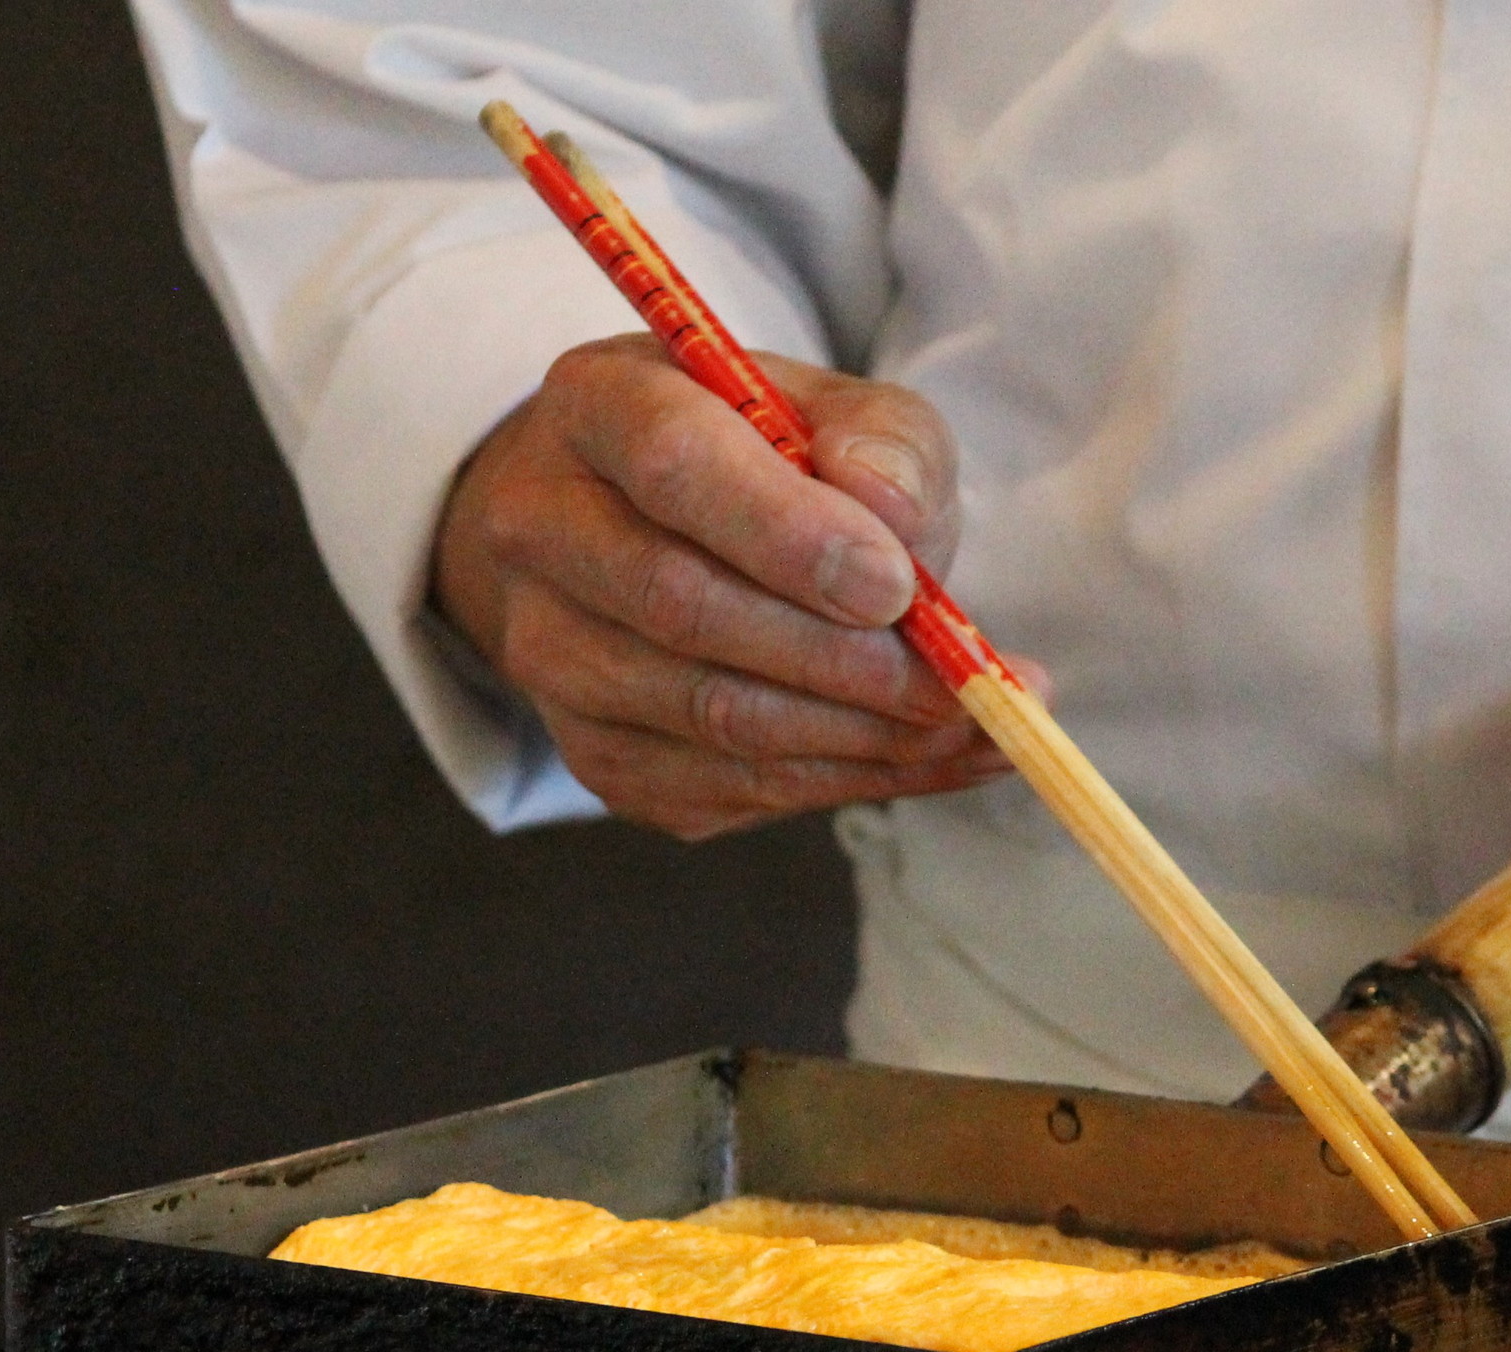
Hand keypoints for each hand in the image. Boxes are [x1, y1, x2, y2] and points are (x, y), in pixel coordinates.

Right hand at [433, 334, 1024, 839]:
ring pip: (707, 716)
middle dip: (840, 659)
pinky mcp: (592, 752)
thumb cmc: (762, 462)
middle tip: (958, 683)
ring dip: (857, 736)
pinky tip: (928, 759)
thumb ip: (883, 439)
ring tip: (970, 723)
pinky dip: (844, 782)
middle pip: (683, 607)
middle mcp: (540, 528)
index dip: (789, 534)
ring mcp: (550, 652)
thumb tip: (891, 512)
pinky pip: (722, 788)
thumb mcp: (839, 412)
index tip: (895, 586)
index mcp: (597, 405)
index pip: (674, 465)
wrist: (657, 535)